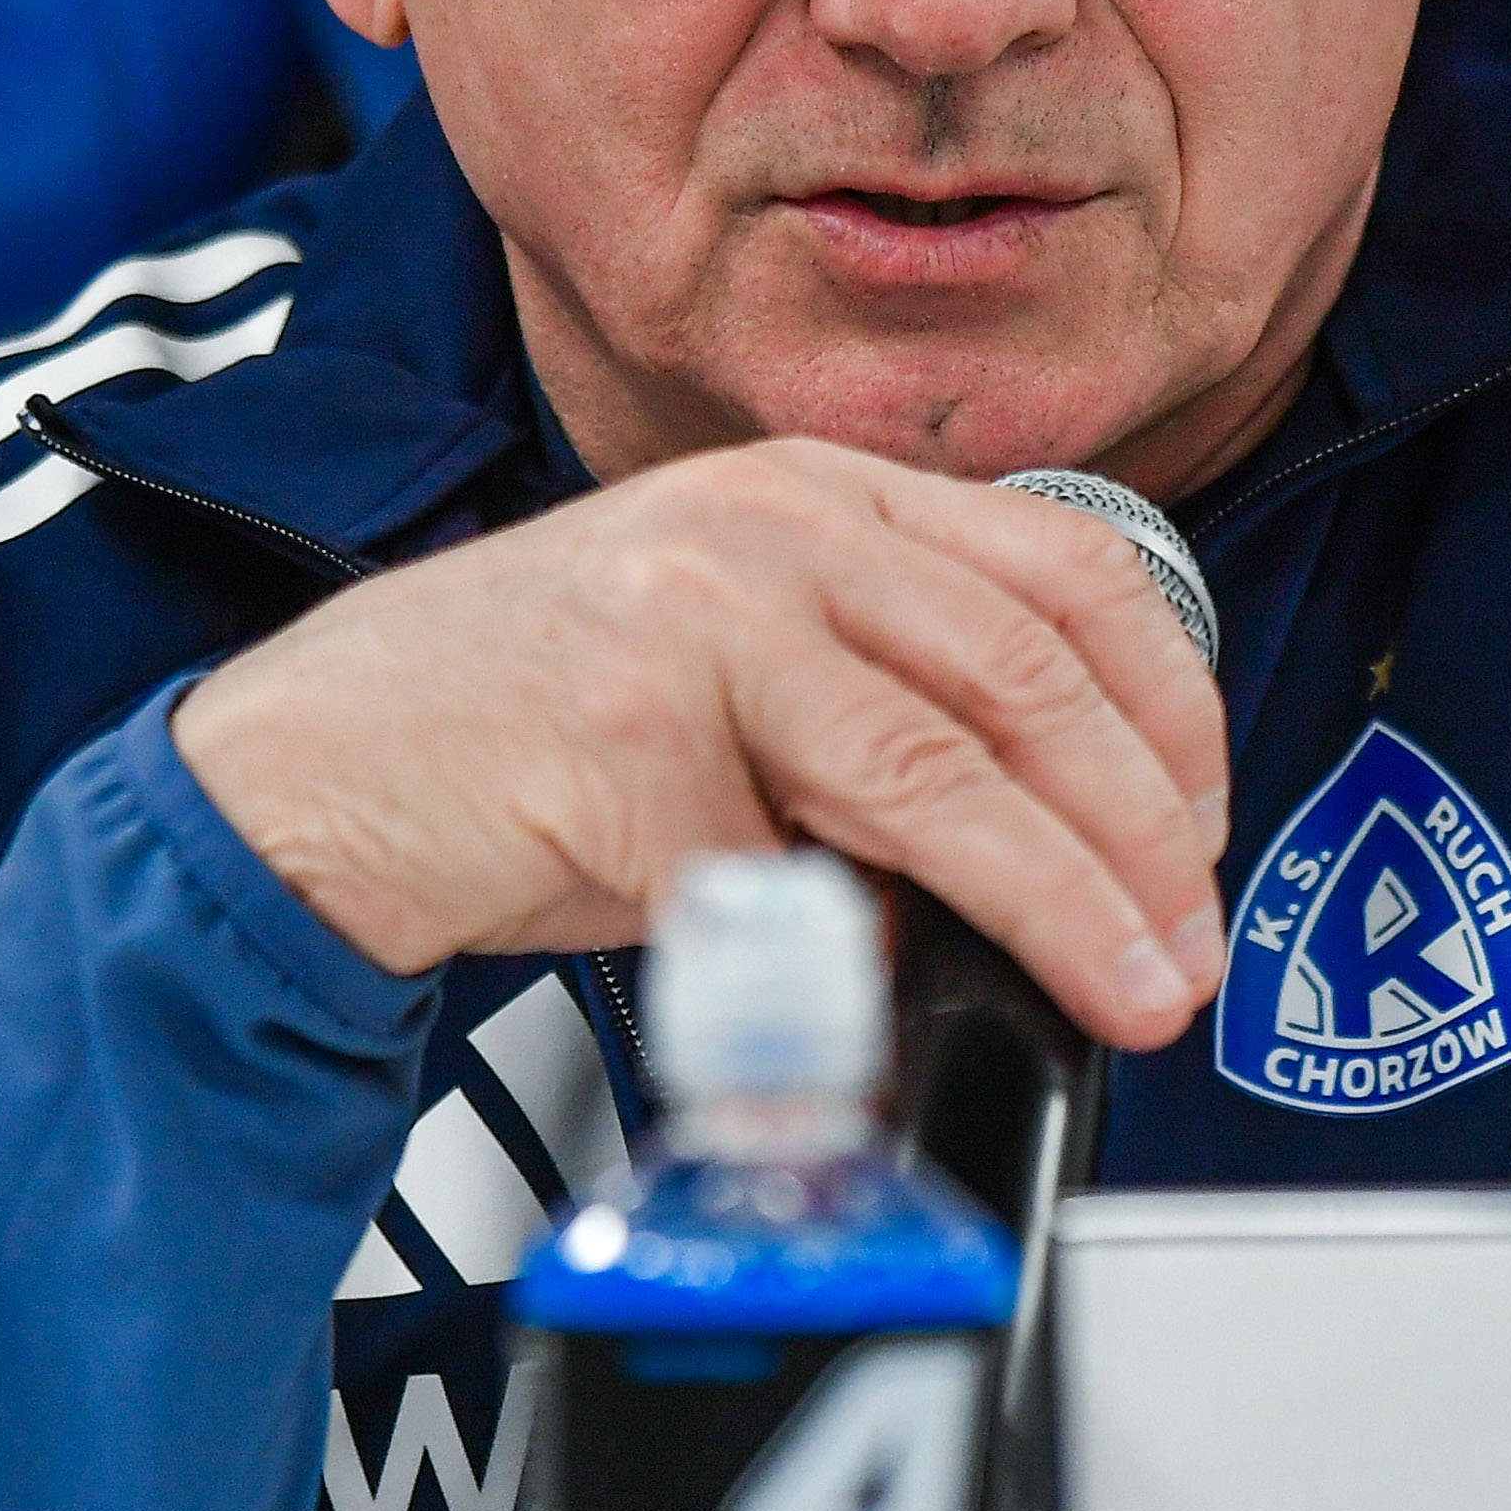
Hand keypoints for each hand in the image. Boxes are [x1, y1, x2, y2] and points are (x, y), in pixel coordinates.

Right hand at [174, 439, 1228, 1049]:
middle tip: (1186, 946)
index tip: (1202, 825)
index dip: (1169, 705)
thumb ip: (886, 700)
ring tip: (1127, 990)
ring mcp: (686, 623)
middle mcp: (761, 529)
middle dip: (1142, 830)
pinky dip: (852, 967)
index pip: (1067, 564)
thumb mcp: (731, 666)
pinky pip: (782, 883)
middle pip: (1026, 673)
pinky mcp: (617, 744)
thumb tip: (1080, 846)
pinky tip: (884, 1016)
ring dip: (1062, 900)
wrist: (308, 777)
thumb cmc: (530, 742)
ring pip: (938, 771)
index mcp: (812, 493)